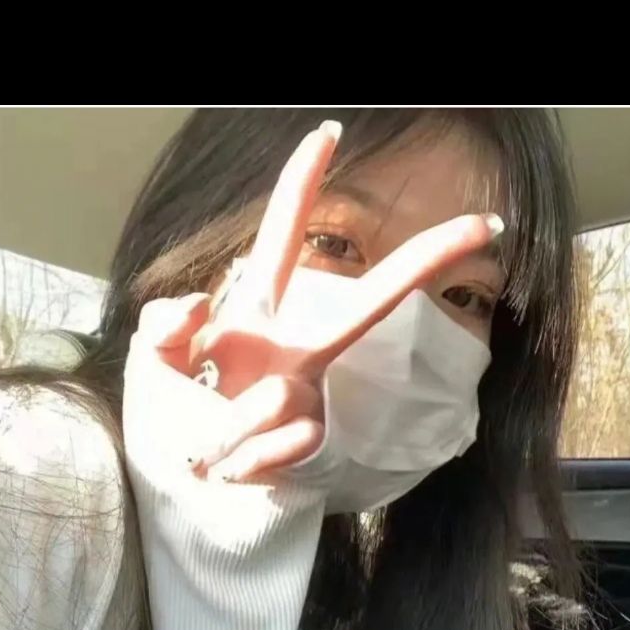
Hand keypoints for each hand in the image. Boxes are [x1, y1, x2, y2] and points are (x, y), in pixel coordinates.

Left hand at [150, 121, 503, 482]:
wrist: (180, 495)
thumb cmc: (170, 418)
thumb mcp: (148, 366)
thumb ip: (163, 323)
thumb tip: (202, 299)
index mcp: (255, 315)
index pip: (281, 240)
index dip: (301, 187)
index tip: (327, 134)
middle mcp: (296, 349)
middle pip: (370, 301)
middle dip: (425, 262)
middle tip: (481, 227)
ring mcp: (310, 395)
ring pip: (273, 399)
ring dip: (219, 428)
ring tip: (204, 444)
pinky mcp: (314, 443)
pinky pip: (276, 445)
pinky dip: (238, 460)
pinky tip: (227, 468)